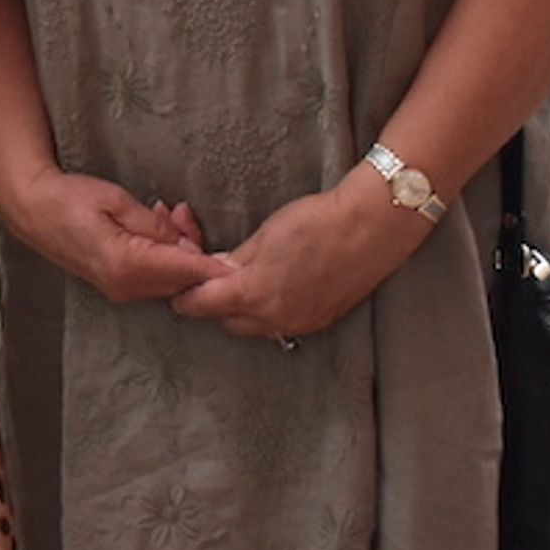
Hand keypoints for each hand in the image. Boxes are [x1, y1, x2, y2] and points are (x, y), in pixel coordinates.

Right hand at [0, 169, 218, 304]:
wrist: (31, 208)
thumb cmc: (68, 198)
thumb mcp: (116, 200)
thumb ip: (156, 227)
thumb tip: (189, 245)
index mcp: (127, 264)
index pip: (187, 271)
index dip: (215, 267)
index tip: (239, 263)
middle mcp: (127, 287)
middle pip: (182, 279)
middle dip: (196, 249)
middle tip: (182, 212)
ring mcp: (122, 290)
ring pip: (171, 279)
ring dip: (180, 252)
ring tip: (167, 213)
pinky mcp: (118, 286)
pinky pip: (155, 278)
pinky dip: (165, 258)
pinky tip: (156, 229)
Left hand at [170, 179, 422, 344]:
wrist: (371, 229)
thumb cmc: (314, 224)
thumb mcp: (263, 237)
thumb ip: (234, 261)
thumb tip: (213, 271)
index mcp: (254, 295)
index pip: (201, 305)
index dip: (184, 294)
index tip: (178, 282)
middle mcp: (276, 318)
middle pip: (226, 320)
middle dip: (212, 302)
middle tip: (210, 276)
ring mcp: (301, 323)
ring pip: (255, 326)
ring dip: (242, 309)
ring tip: (241, 279)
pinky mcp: (321, 320)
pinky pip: (283, 323)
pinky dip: (269, 310)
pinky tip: (272, 286)